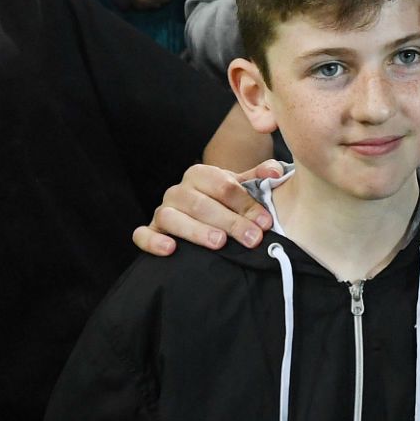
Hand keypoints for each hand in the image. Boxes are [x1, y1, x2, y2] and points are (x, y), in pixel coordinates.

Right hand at [132, 161, 282, 255]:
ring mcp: (162, 210)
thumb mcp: (242, 188)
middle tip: (252, 238)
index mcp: (200, 174)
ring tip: (219, 243)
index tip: (266, 223)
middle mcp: (178, 190)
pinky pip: (143, 234)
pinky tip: (170, 250)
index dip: (246, 204)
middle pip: (202, 204)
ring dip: (197, 231)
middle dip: (230, 222)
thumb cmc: (224, 202)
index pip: (223, 186)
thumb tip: (277, 171)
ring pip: (173, 218)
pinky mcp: (151, 230)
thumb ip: (259, 178)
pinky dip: (153, 241)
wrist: (201, 214)